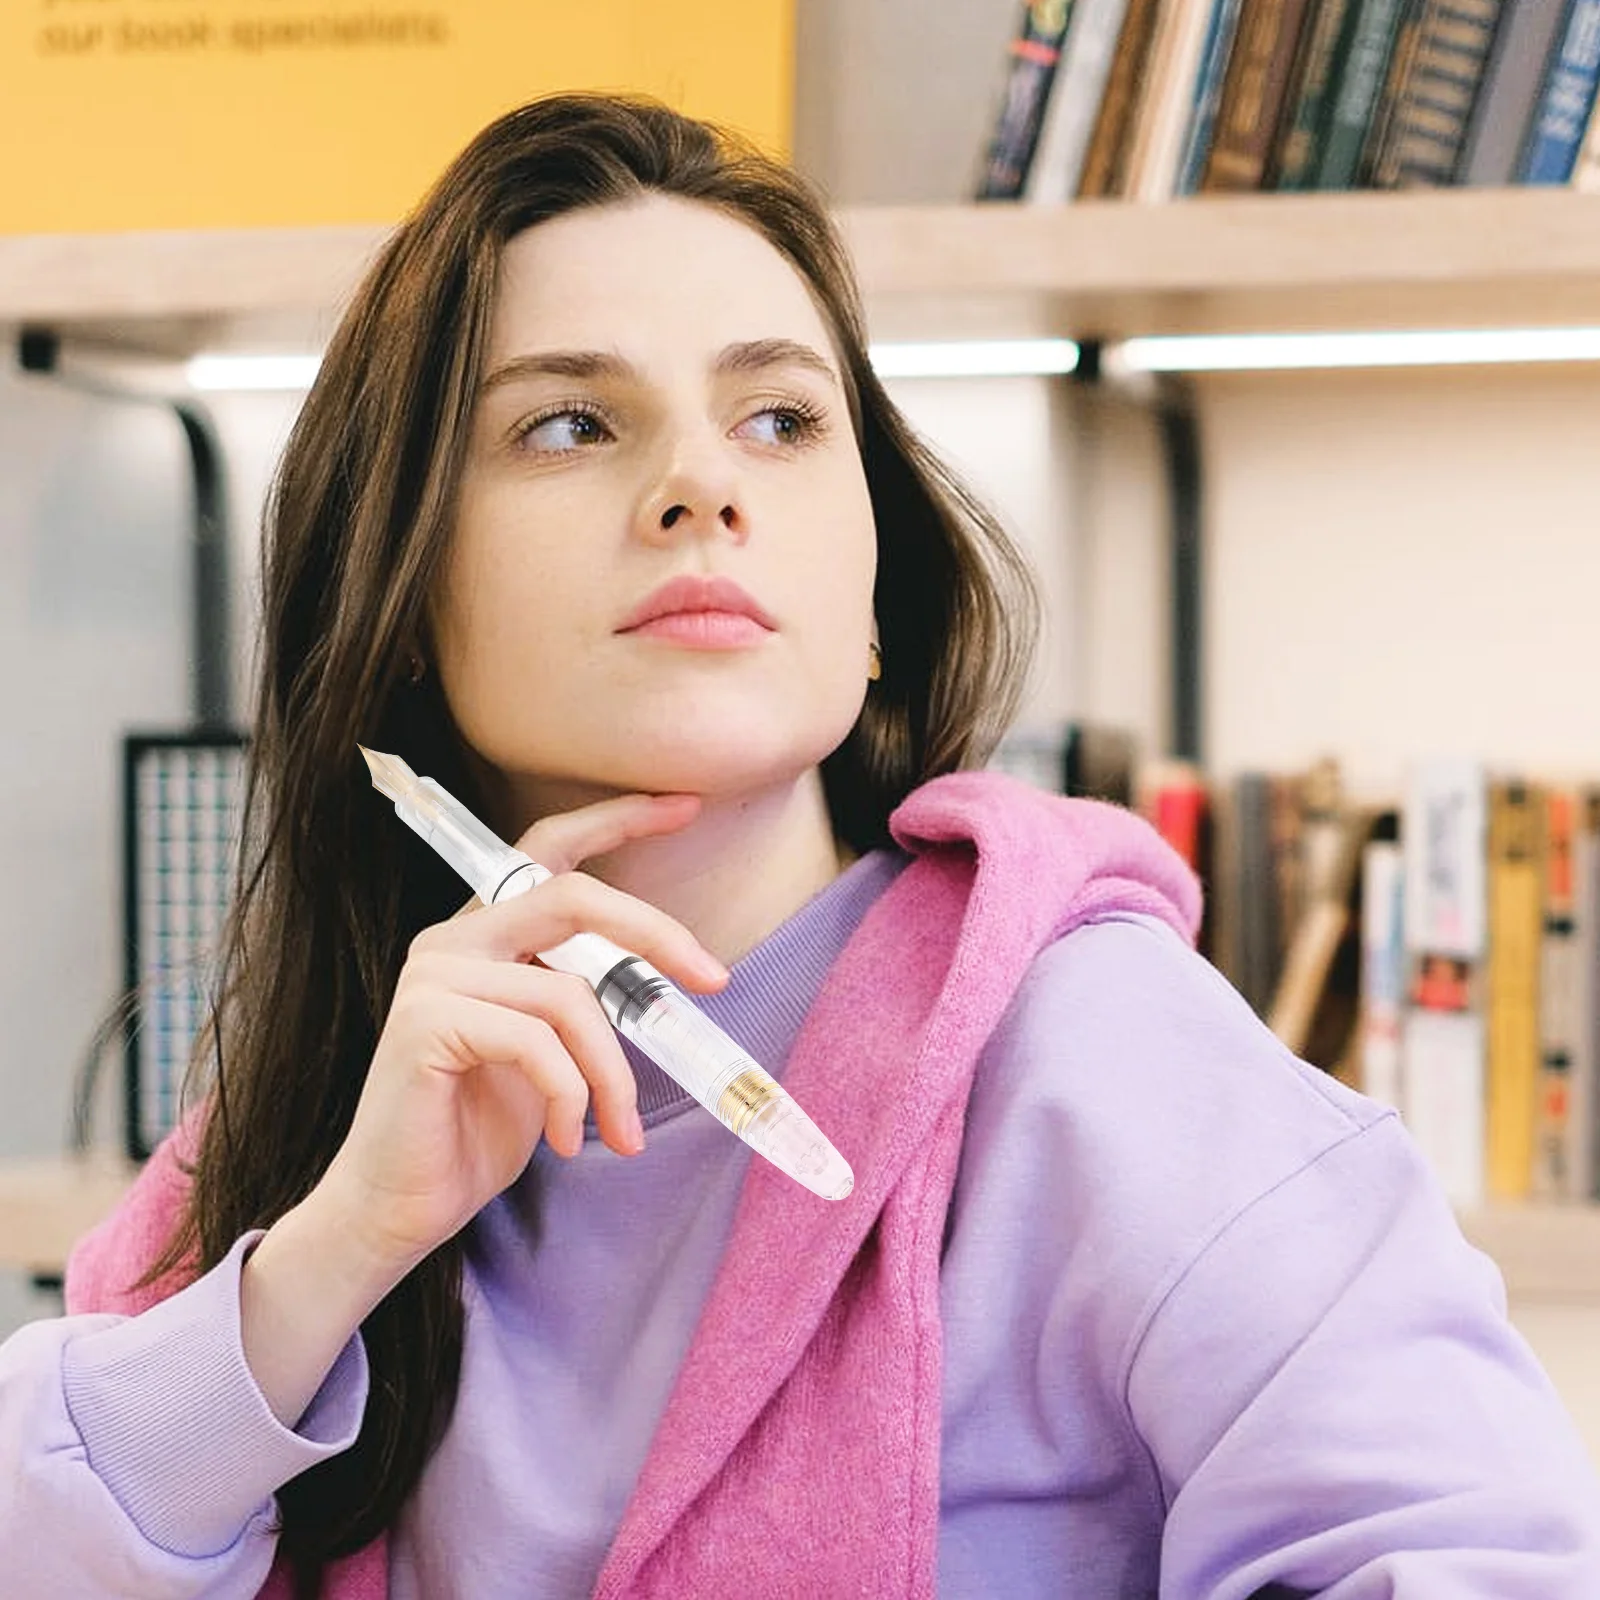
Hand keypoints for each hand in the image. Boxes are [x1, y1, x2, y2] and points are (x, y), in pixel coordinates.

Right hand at [315, 789, 725, 1284]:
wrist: (398, 1209)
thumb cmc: (475, 1131)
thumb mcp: (550, 1054)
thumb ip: (583, 1002)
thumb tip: (669, 985)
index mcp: (486, 935)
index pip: (549, 849)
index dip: (618, 819)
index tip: (686, 805)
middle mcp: (456, 939)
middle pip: (575, 897)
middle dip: (655, 934)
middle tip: (715, 980)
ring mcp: (434, 974)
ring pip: (570, 994)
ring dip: (613, 1071)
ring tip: (620, 1129)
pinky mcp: (427, 1021)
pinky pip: (538, 1042)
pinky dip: (573, 1095)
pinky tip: (568, 1138)